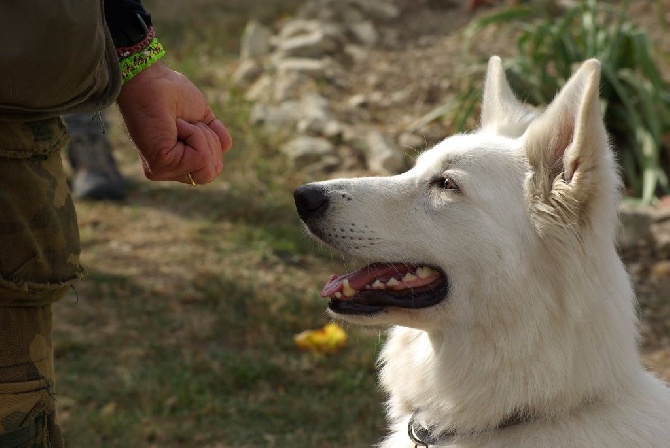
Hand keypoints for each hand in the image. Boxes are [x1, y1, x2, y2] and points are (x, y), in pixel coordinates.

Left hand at [116, 61, 232, 184]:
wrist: (153, 81)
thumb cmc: (172, 93)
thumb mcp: (202, 117)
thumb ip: (214, 136)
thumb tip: (226, 146)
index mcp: (178, 162)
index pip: (210, 170)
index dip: (212, 145)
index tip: (194, 123)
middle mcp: (169, 171)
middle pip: (210, 174)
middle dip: (210, 143)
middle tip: (189, 123)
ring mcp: (163, 170)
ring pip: (207, 169)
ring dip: (202, 138)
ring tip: (181, 123)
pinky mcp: (160, 165)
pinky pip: (200, 157)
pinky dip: (195, 135)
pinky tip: (177, 125)